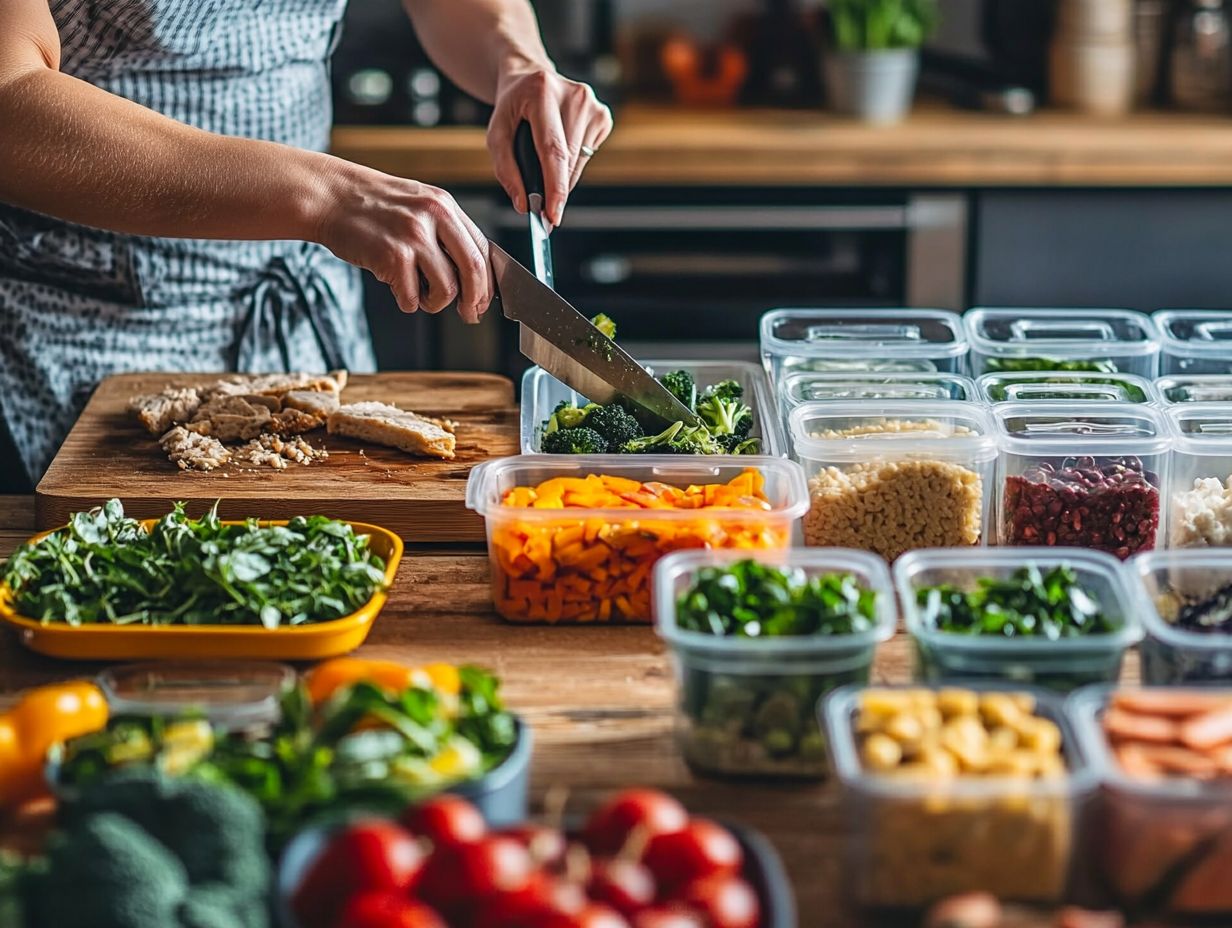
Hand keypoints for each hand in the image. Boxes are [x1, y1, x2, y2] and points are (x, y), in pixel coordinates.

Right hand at [314, 161, 491, 323]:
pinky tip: (397, 289)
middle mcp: (433, 217)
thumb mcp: (417, 204)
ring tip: (420, 296)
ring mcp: (413, 236)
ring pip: (447, 289)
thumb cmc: (371, 205)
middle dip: (475, 300)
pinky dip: (407, 301)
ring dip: (435, 303)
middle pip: (474, 270)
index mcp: (444, 205)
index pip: (482, 249)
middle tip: (469, 314)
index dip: (488, 281)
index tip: (484, 299)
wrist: (329, 196)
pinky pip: (412, 296)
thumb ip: (444, 231)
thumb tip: (471, 274)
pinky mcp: (392, 256)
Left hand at [487, 67, 612, 225]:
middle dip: (555, 190)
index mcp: (542, 92)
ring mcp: (593, 104)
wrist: (531, 77)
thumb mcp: (496, 132)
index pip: (553, 150)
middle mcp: (574, 95)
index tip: (553, 215)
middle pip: (568, 160)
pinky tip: (560, 147)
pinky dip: (572, 164)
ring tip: (544, 164)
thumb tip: (523, 205)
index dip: (554, 186)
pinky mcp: (603, 115)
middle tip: (543, 211)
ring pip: (579, 162)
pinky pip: (587, 156)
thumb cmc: (513, 107)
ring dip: (562, 177)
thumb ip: (505, 169)